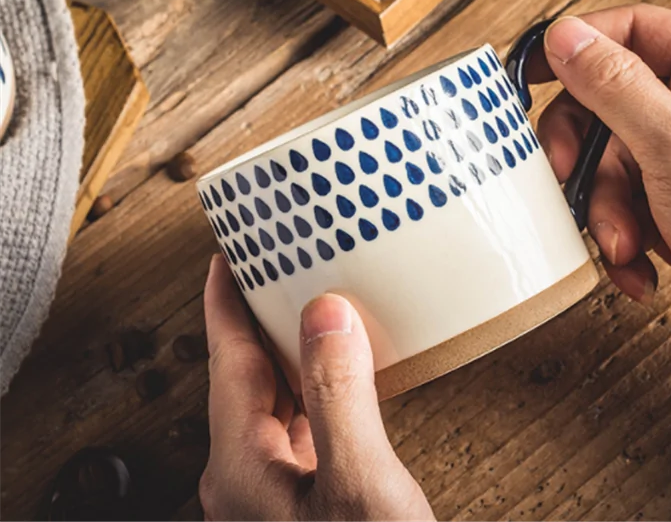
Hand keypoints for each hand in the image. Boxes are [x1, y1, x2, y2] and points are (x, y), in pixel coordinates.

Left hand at [199, 254, 434, 521]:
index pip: (227, 363)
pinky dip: (313, 388)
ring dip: (289, 353)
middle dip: (258, 320)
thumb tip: (325, 315)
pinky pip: (298, 426)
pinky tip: (337, 374)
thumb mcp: (358, 484)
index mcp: (241, 467)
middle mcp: (245, 477)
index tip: (224, 260)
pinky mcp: (302, 503)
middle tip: (272, 271)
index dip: (224, 305)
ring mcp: (271, 493)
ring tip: (308, 309)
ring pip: (273, 403)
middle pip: (245, 379)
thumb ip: (337, 398)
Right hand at [528, 5, 670, 389]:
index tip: (533, 70)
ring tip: (624, 241)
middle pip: (607, 102)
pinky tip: (638, 265)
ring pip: (606, 161)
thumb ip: (615, 86)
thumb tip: (566, 37)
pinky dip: (618, 238)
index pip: (635, 31)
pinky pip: (618, 204)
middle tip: (566, 172)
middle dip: (584, 149)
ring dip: (604, 207)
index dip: (580, 46)